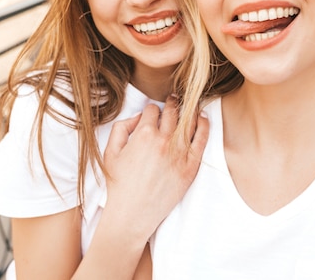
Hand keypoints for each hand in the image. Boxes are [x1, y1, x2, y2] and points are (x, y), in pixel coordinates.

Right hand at [102, 96, 208, 240]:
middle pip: (172, 112)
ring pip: (189, 121)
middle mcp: (163, 140)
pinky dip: (204, 126)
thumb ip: (122, 128)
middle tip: (174, 100)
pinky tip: (202, 120)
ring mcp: (179, 153)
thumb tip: (138, 117)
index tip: (153, 113)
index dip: (151, 110)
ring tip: (189, 106)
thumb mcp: (111, 152)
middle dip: (172, 103)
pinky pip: (202, 140)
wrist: (132, 213)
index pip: (152, 109)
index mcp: (143, 134)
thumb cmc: (119, 184)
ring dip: (189, 110)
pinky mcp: (190, 166)